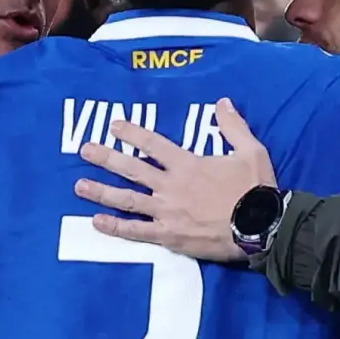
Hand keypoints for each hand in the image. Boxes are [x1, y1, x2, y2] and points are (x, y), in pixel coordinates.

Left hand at [73, 97, 275, 260]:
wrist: (261, 227)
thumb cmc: (256, 190)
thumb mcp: (250, 151)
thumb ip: (233, 126)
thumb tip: (223, 102)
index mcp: (188, 164)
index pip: (153, 144)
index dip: (132, 133)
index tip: (114, 126)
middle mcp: (171, 186)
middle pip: (131, 169)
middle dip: (106, 158)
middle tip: (85, 150)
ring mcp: (166, 211)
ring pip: (126, 199)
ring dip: (101, 192)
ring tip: (79, 186)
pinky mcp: (168, 235)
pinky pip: (136, 231)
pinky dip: (115, 227)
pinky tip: (96, 222)